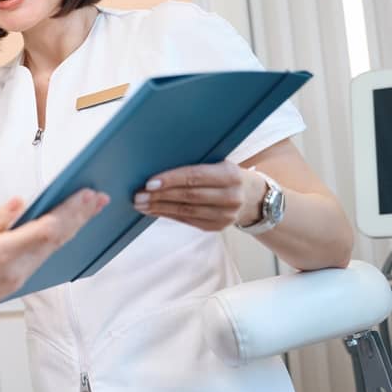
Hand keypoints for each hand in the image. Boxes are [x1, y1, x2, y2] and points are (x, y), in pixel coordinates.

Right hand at [0, 189, 107, 362]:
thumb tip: (18, 203)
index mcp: (1, 255)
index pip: (45, 230)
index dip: (69, 211)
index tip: (85, 194)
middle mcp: (16, 270)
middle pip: (57, 240)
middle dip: (80, 216)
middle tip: (98, 197)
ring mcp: (19, 278)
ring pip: (53, 249)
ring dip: (73, 227)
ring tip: (89, 209)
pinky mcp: (17, 282)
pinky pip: (44, 258)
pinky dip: (58, 240)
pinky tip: (64, 229)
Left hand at [133, 162, 264, 230]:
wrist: (252, 197)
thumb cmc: (225, 174)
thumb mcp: (218, 164)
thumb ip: (196, 165)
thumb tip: (158, 166)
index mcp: (230, 175)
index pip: (195, 177)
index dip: (171, 180)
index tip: (149, 182)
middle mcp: (231, 197)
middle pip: (188, 196)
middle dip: (160, 196)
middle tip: (138, 195)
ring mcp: (225, 215)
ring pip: (186, 211)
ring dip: (159, 208)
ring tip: (140, 204)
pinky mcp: (217, 227)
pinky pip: (187, 220)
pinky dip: (167, 215)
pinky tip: (153, 210)